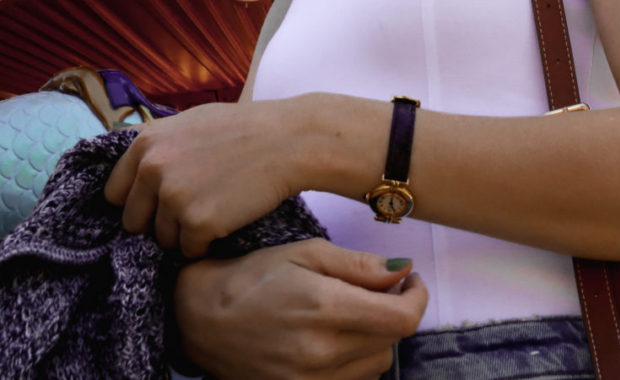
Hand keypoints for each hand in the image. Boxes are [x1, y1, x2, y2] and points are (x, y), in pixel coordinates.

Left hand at [105, 100, 305, 255]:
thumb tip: (132, 173)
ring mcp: (173, 198)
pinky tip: (227, 217)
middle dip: (157, 222)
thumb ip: (157, 146)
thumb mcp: (189, 122)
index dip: (137, 201)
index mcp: (145, 144)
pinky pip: (190, 251)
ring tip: (216, 206)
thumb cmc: (243, 129)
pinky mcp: (197, 224)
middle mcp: (152, 170)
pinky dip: (207, 243)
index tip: (157, 202)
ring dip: (185, 233)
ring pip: (163, 240)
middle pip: (133, 223)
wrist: (287, 140)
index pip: (114, 194)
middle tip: (192, 206)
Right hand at [174, 241, 426, 379]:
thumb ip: (360, 265)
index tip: (409, 280)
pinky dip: (353, 363)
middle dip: (394, 313)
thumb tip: (404, 271)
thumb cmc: (254, 276)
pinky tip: (335, 339)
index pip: (403, 319)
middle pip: (391, 343)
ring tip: (351, 313)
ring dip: (375, 339)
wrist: (200, 319)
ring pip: (374, 367)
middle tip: (378, 290)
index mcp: (326, 310)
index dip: (417, 297)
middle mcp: (321, 354)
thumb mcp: (307, 254)